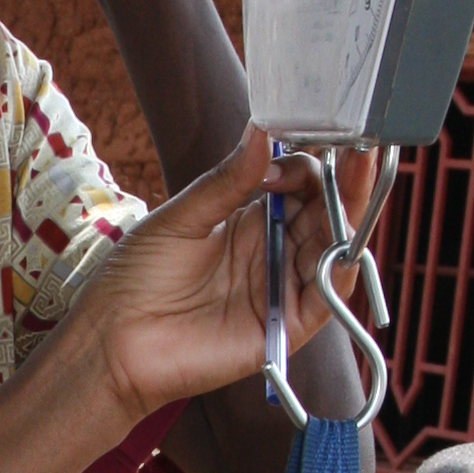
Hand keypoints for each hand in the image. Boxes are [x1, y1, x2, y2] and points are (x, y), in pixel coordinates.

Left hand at [60, 127, 359, 437]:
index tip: (308, 138)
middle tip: (358, 143)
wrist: (114, 340)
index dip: (310, 163)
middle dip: (343, 179)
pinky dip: (341, 264)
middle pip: (325, 214)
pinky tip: (345, 230)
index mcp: (249, 223)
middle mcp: (272, 254)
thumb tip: (262, 132)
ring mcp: (280, 289)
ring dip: (350, 210)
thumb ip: (227, 181)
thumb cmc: (136, 280)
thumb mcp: (182, 218)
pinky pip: (326, 294)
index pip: (299, 187)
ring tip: (360, 171)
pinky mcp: (285, 327)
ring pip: (333, 248)